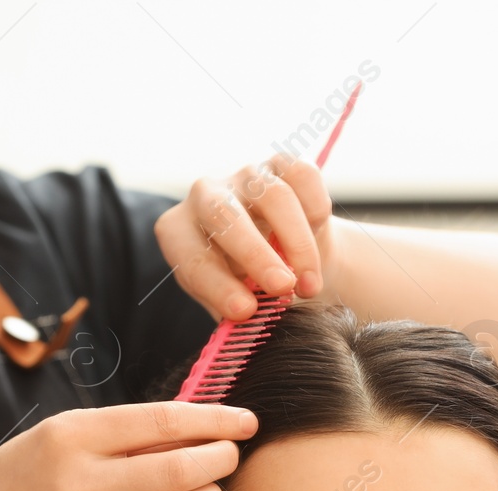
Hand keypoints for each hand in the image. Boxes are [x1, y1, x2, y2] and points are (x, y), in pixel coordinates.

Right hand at [0, 402, 258, 490]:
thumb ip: (132, 431)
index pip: (163, 421)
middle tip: (231, 457)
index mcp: (75, 436)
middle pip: (178, 471)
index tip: (246, 422)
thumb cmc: (41, 468)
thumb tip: (207, 424)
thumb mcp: (72, 432)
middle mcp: (79, 483)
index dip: (214, 421)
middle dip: (220, 461)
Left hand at [154, 153, 340, 322]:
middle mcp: (205, 196)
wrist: (288, 262)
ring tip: (310, 285)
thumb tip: (251, 320)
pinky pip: (303, 177)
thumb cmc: (250, 288)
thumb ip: (238, 311)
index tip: (245, 311)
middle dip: (255, 254)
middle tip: (283, 288)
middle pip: (224, 214)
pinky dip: (316, 209)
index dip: (217, 285)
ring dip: (297, 244)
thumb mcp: (236, 304)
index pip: (192, 257)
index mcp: (179, 232)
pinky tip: (318, 238)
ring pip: (273, 196)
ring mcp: (244, 175)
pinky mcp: (282, 164)